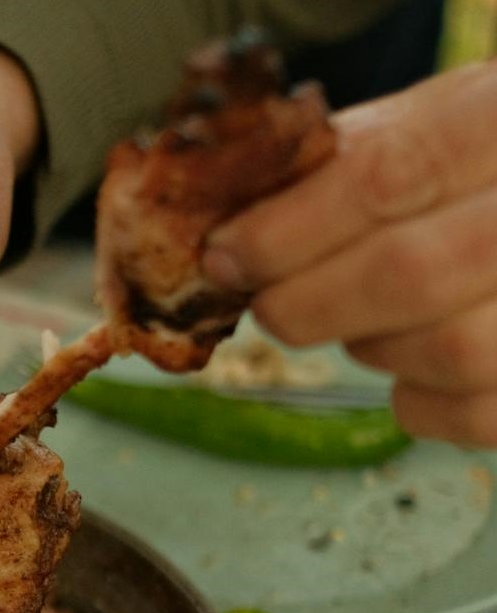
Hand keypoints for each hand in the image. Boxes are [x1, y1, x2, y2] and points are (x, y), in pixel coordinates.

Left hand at [203, 61, 496, 446]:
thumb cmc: (491, 162)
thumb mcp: (440, 117)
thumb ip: (348, 156)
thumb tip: (229, 223)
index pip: (388, 174)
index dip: (286, 228)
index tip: (222, 257)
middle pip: (411, 273)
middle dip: (308, 302)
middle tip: (268, 306)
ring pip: (446, 351)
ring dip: (369, 345)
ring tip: (359, 320)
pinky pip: (475, 415)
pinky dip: (420, 400)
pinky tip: (411, 366)